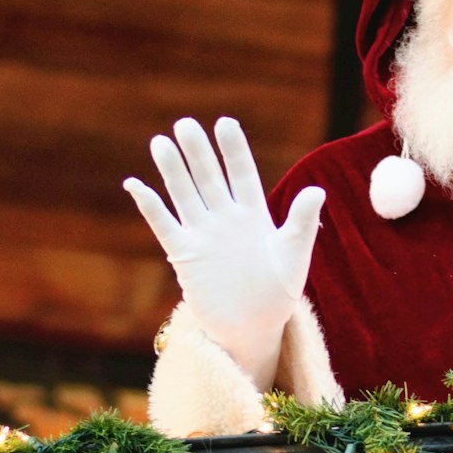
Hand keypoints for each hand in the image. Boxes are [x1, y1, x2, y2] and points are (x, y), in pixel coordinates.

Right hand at [125, 117, 324, 383]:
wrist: (252, 329)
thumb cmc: (278, 293)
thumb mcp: (294, 256)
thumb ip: (301, 223)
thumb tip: (317, 190)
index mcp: (254, 214)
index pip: (242, 173)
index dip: (233, 149)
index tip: (225, 123)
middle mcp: (226, 218)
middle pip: (209, 177)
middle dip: (198, 152)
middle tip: (185, 124)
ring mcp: (204, 234)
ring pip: (185, 195)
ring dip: (172, 171)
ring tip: (160, 142)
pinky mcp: (185, 255)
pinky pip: (164, 225)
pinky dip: (150, 206)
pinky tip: (135, 185)